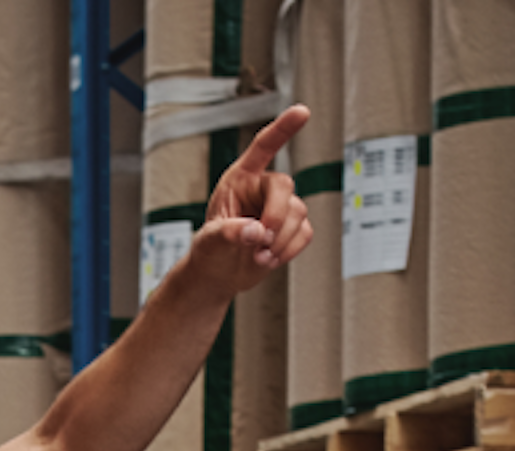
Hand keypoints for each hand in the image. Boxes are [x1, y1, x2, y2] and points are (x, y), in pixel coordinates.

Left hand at [176, 106, 318, 295]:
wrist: (219, 275)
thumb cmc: (209, 251)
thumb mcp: (209, 240)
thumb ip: (229, 232)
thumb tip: (256, 231)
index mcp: (239, 179)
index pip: (263, 147)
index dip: (283, 129)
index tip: (302, 112)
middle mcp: (262, 188)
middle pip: (285, 187)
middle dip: (276, 216)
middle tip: (260, 240)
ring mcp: (280, 208)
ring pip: (298, 214)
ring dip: (279, 240)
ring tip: (257, 256)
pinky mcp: (292, 228)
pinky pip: (305, 233)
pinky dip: (289, 250)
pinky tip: (269, 259)